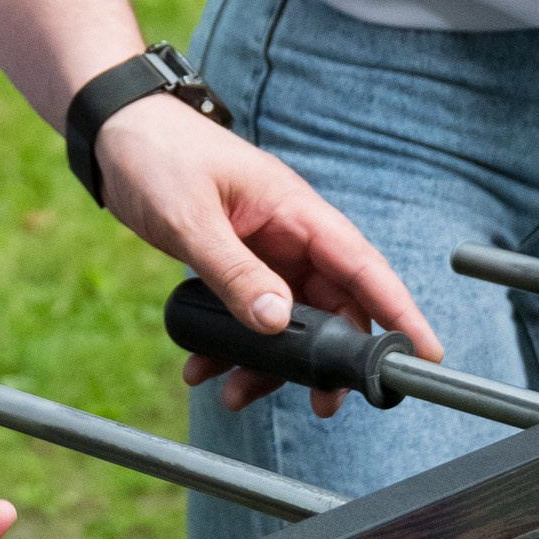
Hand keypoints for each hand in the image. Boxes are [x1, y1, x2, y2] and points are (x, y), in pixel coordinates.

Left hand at [92, 92, 441, 413]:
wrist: (112, 134)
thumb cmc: (155, 154)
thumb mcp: (190, 216)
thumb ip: (232, 269)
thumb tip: (276, 322)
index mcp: (294, 209)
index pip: (361, 264)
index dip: (398, 310)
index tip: (425, 356)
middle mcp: (288, 232)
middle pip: (331, 303)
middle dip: (328, 358)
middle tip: (321, 404)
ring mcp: (263, 248)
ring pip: (288, 318)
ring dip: (269, 362)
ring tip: (238, 396)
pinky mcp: (234, 261)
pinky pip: (248, 313)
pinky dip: (231, 346)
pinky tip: (204, 368)